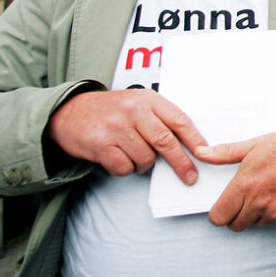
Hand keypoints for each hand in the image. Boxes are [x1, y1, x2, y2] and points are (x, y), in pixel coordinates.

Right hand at [47, 89, 204, 183]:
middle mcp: (132, 111)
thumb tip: (190, 145)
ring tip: (135, 155)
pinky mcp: (100, 145)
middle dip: (181, 162)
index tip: (206, 153)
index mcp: (147, 99)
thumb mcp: (137, 104)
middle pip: (165, 141)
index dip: (195, 138)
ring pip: (145, 158)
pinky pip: (124, 167)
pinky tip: (118, 158)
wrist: (69, 112)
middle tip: (190, 176)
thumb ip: (159, 118)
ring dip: (144, 164)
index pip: (178, 119)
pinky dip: (125, 169)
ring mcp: (116, 128)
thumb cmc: (111, 111)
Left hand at [195, 129, 275, 231]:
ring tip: (266, 191)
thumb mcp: (253, 145)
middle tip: (245, 197)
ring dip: (256, 214)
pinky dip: (275, 213)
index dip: (219, 211)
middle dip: (236, 214)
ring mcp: (275, 213)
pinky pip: (275, 222)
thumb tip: (201, 153)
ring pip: (255, 224)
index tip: (224, 203)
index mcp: (244, 186)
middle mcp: (258, 204)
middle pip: (235, 225)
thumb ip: (224, 153)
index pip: (219, 217)